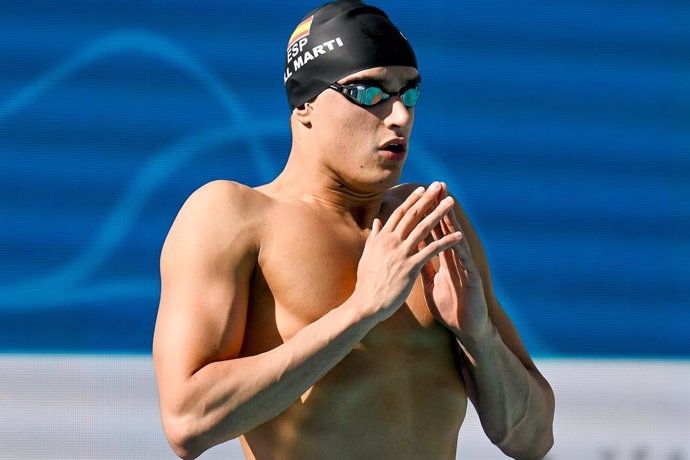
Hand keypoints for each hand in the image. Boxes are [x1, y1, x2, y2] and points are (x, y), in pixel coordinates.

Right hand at [353, 182, 461, 319]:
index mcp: (382, 238)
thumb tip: (376, 223)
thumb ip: (374, 237)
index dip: (412, 200)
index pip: (399, 213)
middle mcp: (391, 241)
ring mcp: (401, 253)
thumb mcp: (368, 255)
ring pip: (423, 227)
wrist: (366, 303)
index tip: (422, 189)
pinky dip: (446, 242)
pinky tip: (459, 236)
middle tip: (440, 186)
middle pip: (413, 215)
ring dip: (439, 213)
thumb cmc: (367, 282)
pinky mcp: (410, 266)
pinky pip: (432, 250)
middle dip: (427, 198)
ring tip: (451, 202)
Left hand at [420, 185, 490, 340]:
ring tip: (448, 204)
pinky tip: (458, 237)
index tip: (420, 195)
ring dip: (453, 222)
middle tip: (437, 187)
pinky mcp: (472, 279)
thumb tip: (409, 252)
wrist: (465, 329)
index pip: (434, 231)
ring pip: (457, 240)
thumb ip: (421, 266)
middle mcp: (455, 258)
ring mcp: (465, 267)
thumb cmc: (450, 307)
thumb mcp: (429, 284)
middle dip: (440, 208)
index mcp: (443, 259)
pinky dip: (461, 249)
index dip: (427, 213)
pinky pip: (465, 261)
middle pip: (447, 229)